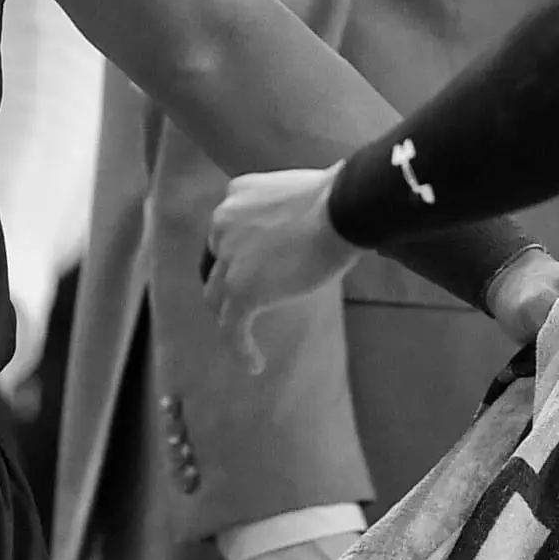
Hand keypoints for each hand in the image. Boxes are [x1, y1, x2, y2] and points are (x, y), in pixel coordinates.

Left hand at [206, 166, 350, 349]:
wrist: (343, 207)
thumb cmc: (340, 197)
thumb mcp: (303, 194)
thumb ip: (291, 211)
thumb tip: (317, 224)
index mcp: (237, 196)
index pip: (227, 229)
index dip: (236, 252)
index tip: (252, 266)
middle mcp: (223, 222)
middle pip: (216, 262)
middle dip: (226, 283)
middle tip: (242, 301)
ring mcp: (229, 258)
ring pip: (217, 296)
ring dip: (229, 317)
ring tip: (243, 337)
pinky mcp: (241, 290)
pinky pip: (232, 326)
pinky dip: (240, 348)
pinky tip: (254, 364)